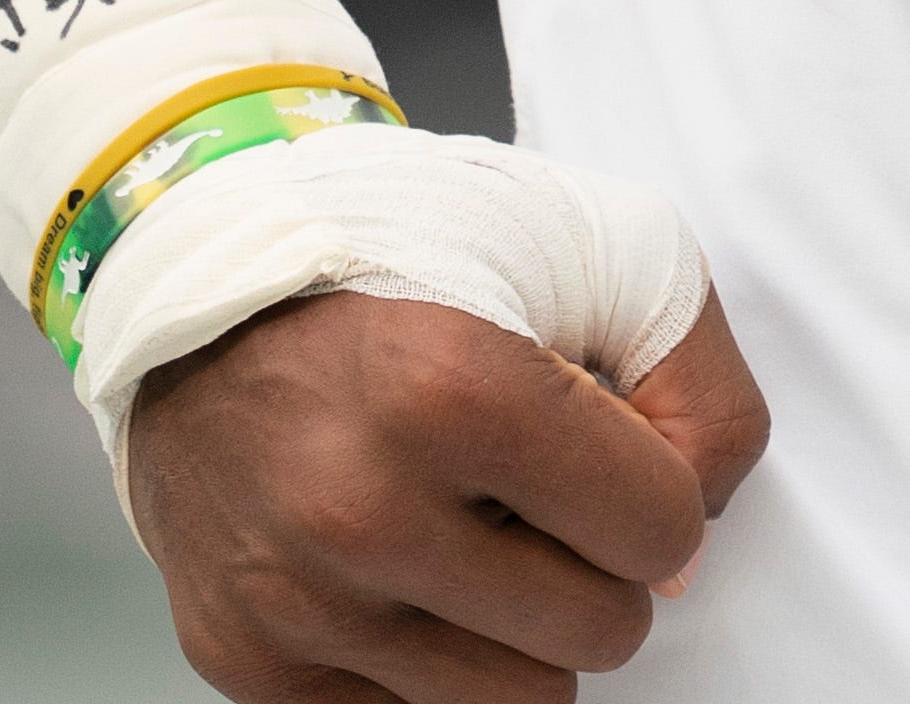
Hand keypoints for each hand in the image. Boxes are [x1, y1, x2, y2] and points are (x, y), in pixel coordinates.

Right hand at [128, 286, 770, 703]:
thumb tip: (687, 547)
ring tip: (472, 530)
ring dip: (520, 627)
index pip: (659, 533)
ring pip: (514, 700)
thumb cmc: (407, 255)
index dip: (661, 486)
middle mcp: (359, 510)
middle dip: (598, 564)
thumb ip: (700, 390)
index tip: (615, 445)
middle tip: (542, 491)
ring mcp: (296, 599)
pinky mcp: (247, 659)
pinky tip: (407, 574)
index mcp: (449, 392)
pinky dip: (433, 659)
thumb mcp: (601, 250)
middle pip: (598, 633)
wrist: (209, 282)